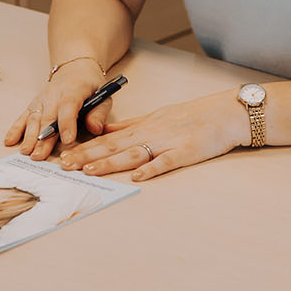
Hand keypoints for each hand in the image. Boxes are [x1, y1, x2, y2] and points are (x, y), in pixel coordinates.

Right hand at [3, 58, 109, 160]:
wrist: (76, 70)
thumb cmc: (90, 86)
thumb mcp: (103, 96)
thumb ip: (99, 113)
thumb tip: (95, 129)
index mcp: (74, 90)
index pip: (69, 106)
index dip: (67, 123)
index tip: (67, 140)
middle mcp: (54, 94)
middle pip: (48, 117)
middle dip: (43, 138)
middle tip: (40, 156)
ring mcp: (41, 99)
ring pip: (34, 118)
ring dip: (29, 136)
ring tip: (26, 152)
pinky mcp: (33, 104)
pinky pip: (23, 117)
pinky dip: (16, 129)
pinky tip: (10, 140)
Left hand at [60, 89, 247, 180]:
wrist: (226, 112)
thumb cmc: (192, 116)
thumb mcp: (156, 117)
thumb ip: (131, 126)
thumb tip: (105, 129)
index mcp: (143, 126)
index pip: (108, 138)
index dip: (85, 147)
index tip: (64, 155)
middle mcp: (151, 133)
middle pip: (114, 146)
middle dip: (88, 156)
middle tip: (65, 165)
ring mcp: (168, 142)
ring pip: (134, 154)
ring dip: (111, 163)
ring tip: (90, 170)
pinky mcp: (186, 152)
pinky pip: (166, 161)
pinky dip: (151, 168)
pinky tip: (137, 177)